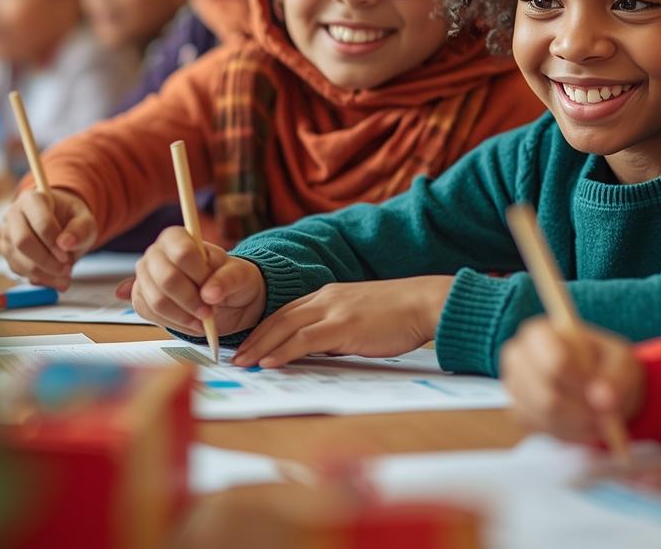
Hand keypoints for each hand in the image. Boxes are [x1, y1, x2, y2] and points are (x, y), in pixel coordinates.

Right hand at [0, 188, 97, 289]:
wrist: (60, 221)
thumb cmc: (72, 218)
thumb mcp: (85, 220)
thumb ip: (80, 229)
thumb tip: (65, 244)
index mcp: (32, 199)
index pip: (40, 223)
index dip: (54, 243)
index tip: (67, 256)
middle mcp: (13, 214)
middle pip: (23, 242)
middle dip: (46, 261)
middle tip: (66, 269)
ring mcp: (6, 234)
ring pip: (19, 260)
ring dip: (44, 273)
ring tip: (65, 275)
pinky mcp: (7, 251)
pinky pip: (19, 270)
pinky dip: (39, 278)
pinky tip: (55, 277)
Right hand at [124, 226, 265, 336]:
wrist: (222, 297)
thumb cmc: (229, 278)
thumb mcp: (239, 275)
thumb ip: (227, 280)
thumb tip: (209, 294)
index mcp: (177, 237)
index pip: (182, 253)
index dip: (199, 275)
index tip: (213, 290)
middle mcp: (155, 253)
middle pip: (166, 279)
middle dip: (191, 301)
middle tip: (209, 312)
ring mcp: (144, 276)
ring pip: (157, 301)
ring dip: (184, 316)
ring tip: (202, 320)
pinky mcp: (140, 298)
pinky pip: (151, 315)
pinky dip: (175, 323)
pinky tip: (190, 322)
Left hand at [230, 276, 454, 367]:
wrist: (425, 303)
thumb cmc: (400, 315)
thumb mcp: (360, 319)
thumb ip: (337, 331)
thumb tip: (319, 350)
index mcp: (329, 295)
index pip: (286, 312)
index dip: (264, 329)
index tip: (248, 346)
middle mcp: (326, 298)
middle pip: (278, 318)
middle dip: (253, 339)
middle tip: (235, 358)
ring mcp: (334, 310)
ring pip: (285, 327)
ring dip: (260, 346)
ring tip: (242, 363)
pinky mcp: (344, 325)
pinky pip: (305, 339)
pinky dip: (283, 351)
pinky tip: (269, 362)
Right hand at [499, 317, 644, 444]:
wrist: (596, 385)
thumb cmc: (606, 365)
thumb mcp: (622, 361)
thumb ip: (617, 377)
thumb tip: (603, 401)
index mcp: (541, 332)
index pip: (554, 362)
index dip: (581, 382)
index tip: (600, 391)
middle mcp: (519, 357)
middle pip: (546, 396)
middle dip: (581, 410)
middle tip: (604, 415)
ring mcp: (515, 387)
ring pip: (547, 416)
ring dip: (579, 423)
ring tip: (598, 419)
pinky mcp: (519, 413)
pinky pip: (544, 430)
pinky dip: (570, 432)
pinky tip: (583, 423)